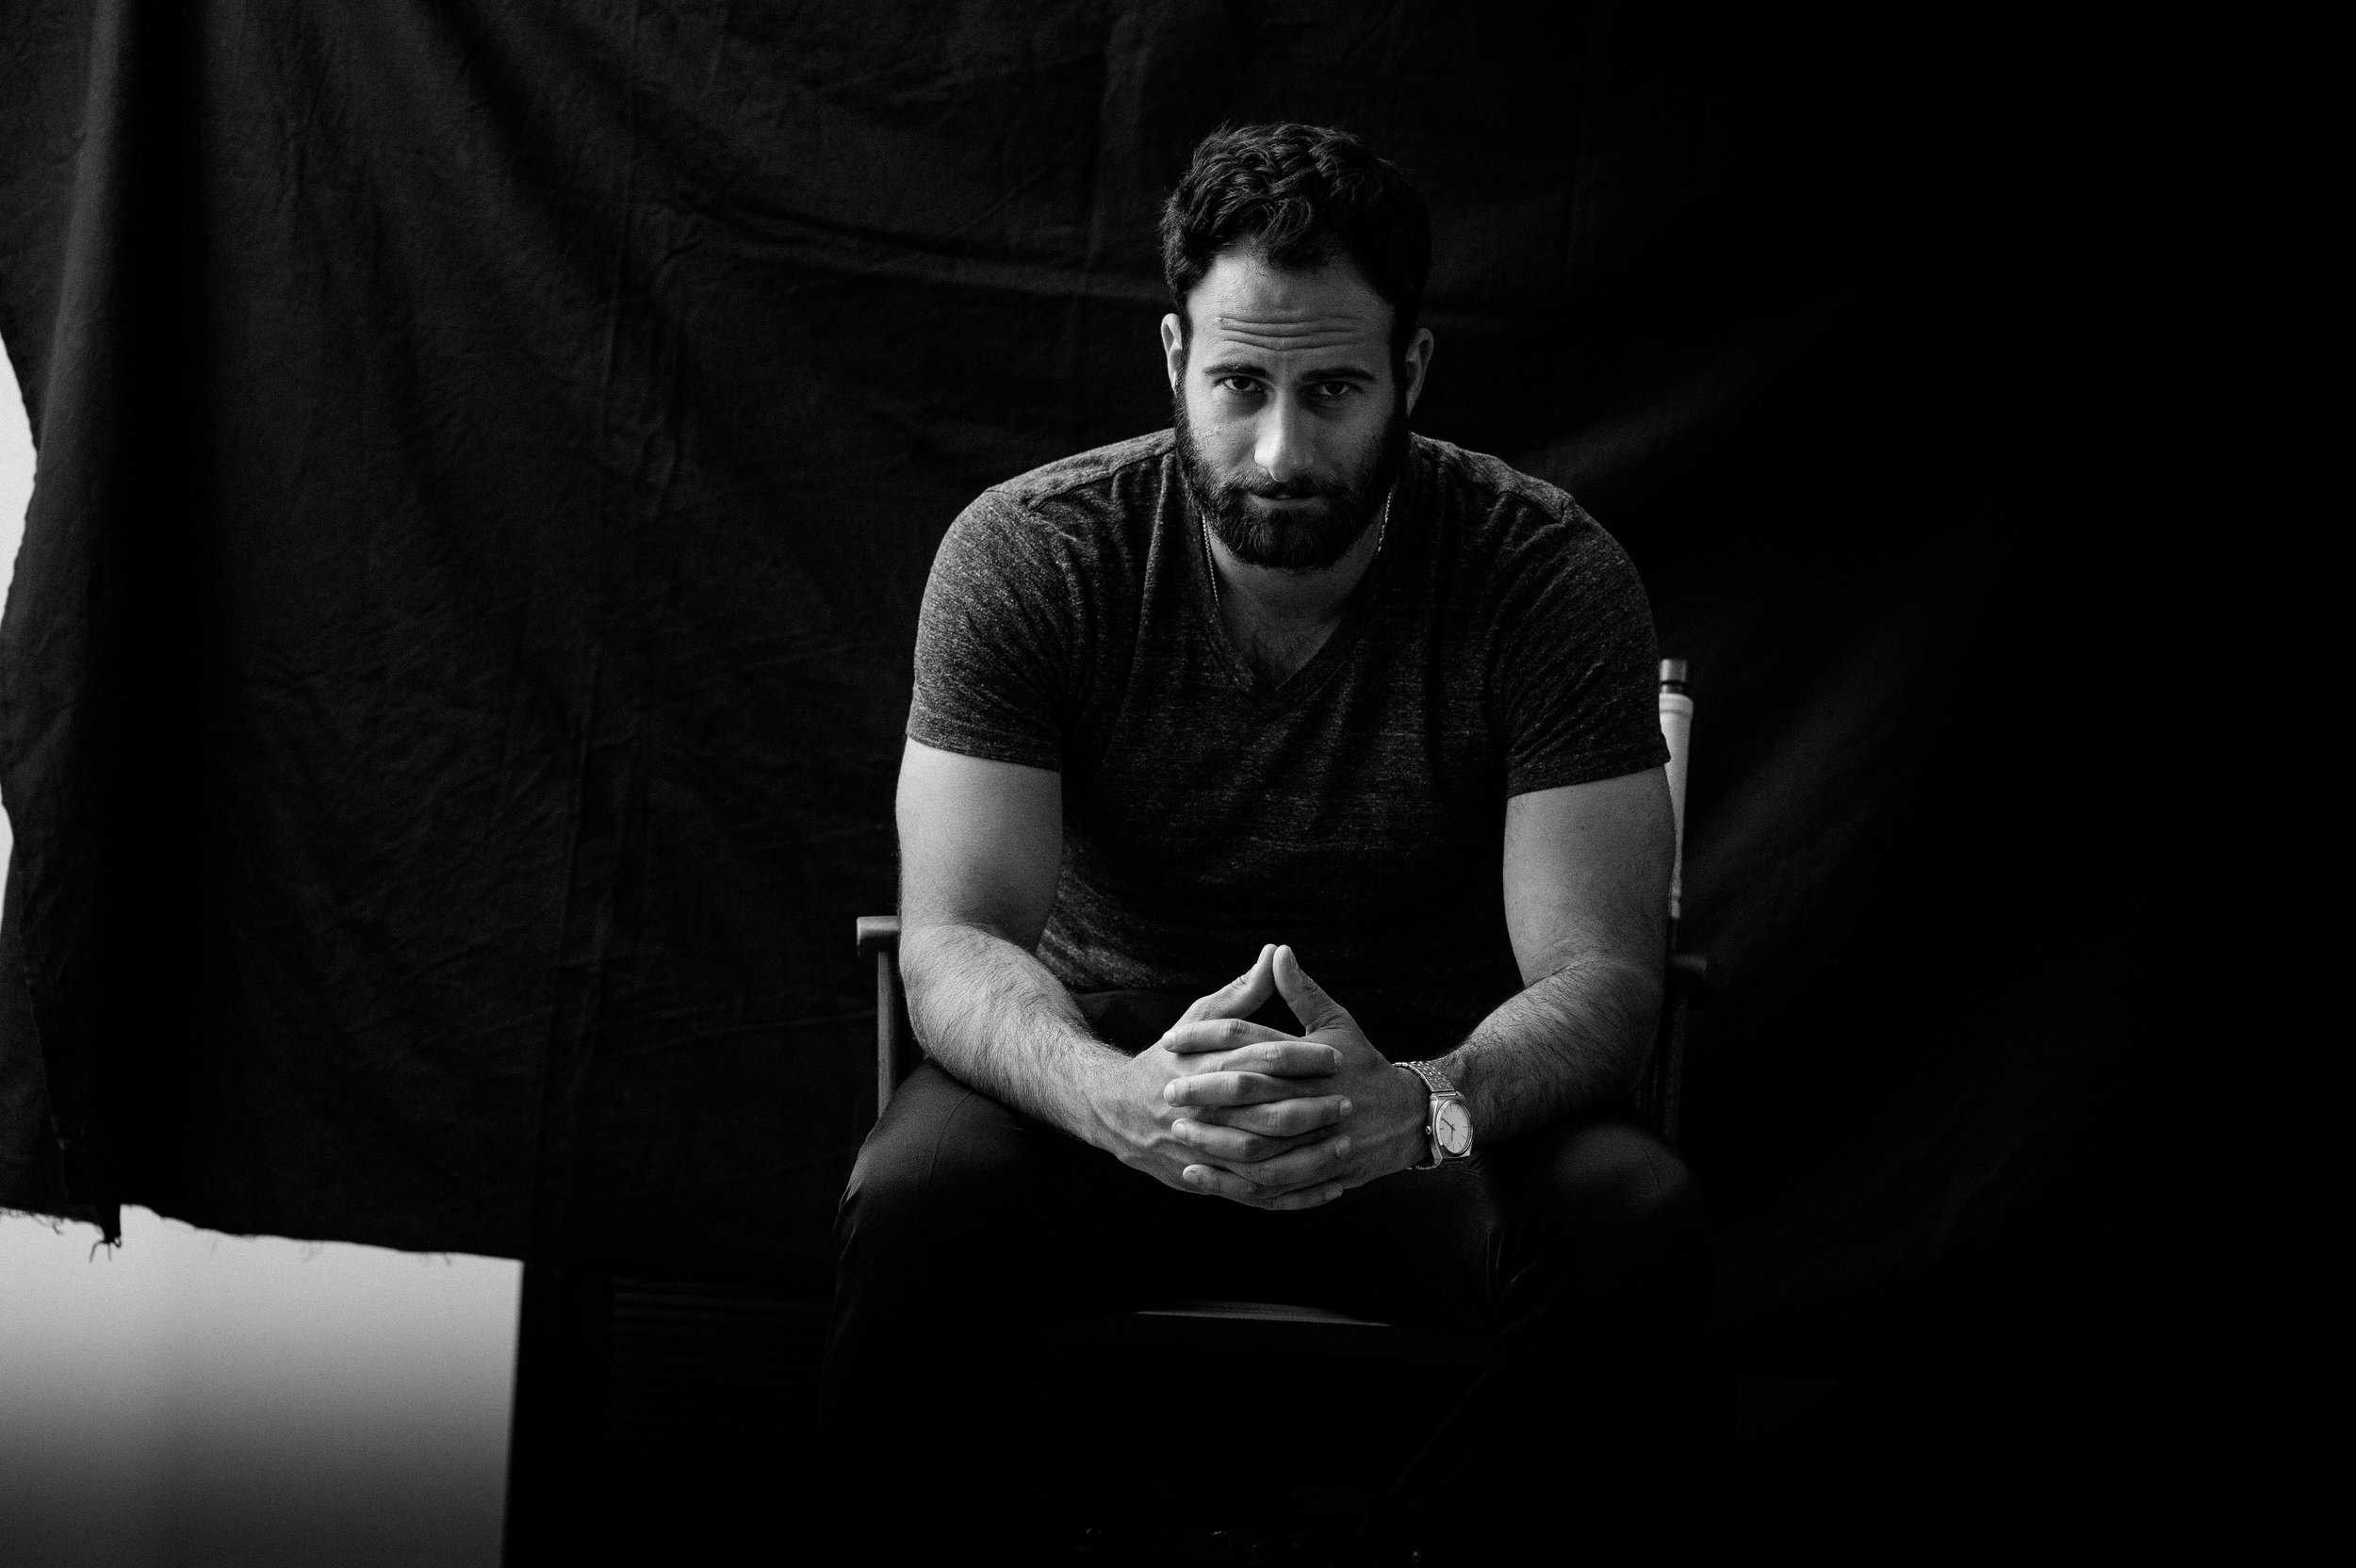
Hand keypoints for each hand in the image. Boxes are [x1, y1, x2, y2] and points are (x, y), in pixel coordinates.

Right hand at [1087, 945, 1352, 1203]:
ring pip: (1258, 1157)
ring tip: (1343, 1145)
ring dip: (1304, 1154)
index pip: (1257, 1058)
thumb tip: (1276, 952)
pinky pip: (1253, 1192)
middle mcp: (1200, 1108)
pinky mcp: (1205, 1178)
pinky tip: (1329, 1188)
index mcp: (1202, 1064)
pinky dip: (1292, 1196)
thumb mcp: (1200, 1019)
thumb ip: (1241, 993)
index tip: (1335, 1057)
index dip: (1299, 1057)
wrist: (1115, 1109)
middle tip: (1346, 1103)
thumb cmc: (1169, 1057)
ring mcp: (1200, 1148)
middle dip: (1308, 1108)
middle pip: (1260, 1110)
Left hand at [1163, 945, 1428, 1209]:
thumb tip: (1277, 951)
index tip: (1170, 1040)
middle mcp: (1312, 1096)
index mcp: (1310, 1056)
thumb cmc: (1364, 1064)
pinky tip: (1197, 1174)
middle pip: (1248, 1091)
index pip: (1249, 1041)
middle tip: (1166, 1089)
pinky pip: (1267, 1184)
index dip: (1207, 1038)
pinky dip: (1230, 1182)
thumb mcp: (1337, 1023)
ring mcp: (1316, 1138)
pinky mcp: (1315, 1172)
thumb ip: (1301, 991)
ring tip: (1179, 1131)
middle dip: (1204, 1090)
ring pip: (1255, 1142)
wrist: (1409, 1116)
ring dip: (1213, 1138)